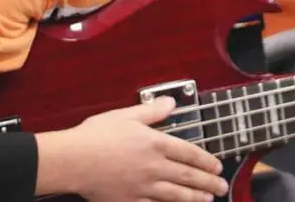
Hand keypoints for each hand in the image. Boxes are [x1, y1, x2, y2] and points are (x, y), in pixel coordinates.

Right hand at [37, 97, 228, 201]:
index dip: (206, 161)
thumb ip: (152, 111)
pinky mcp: (129, 200)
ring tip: (207, 200)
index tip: (217, 166)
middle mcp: (154, 166)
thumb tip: (171, 102)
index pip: (189, 153)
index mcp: (155, 143)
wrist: (72, 160)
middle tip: (221, 187)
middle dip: (208, 182)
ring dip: (195, 198)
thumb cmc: (95, 136)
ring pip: (176, 195)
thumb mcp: (126, 115)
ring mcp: (143, 186)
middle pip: (188, 176)